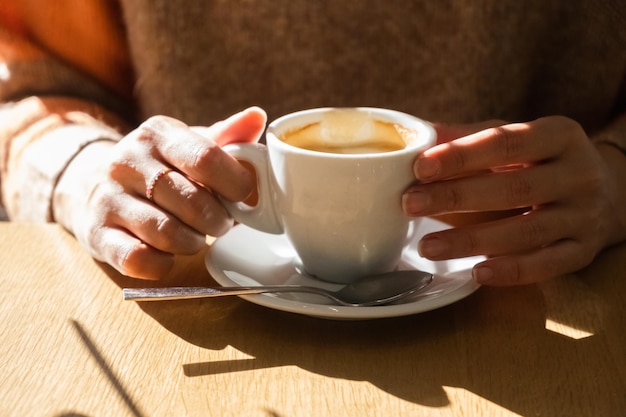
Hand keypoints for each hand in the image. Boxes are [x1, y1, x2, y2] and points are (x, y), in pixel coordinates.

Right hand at [56, 107, 266, 278]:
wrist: (95, 183)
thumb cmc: (160, 166)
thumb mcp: (190, 144)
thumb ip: (227, 136)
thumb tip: (257, 117)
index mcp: (157, 133)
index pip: (205, 158)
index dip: (235, 184)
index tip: (244, 196)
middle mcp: (127, 161)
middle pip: (192, 202)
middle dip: (218, 220)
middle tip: (221, 222)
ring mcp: (108, 197)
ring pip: (167, 233)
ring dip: (193, 242)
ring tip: (196, 237)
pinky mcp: (97, 233)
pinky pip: (137, 259)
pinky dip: (162, 263)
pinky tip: (168, 255)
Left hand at [402, 116, 620, 285]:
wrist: (606, 193)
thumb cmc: (541, 162)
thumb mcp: (513, 140)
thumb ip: (468, 137)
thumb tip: (417, 134)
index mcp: (560, 135)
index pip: (506, 142)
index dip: (461, 155)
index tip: (420, 166)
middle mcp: (579, 174)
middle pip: (514, 188)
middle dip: (456, 197)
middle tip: (410, 204)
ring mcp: (585, 215)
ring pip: (526, 231)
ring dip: (472, 241)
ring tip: (426, 246)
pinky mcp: (583, 251)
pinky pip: (547, 265)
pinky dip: (512, 272)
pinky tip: (476, 273)